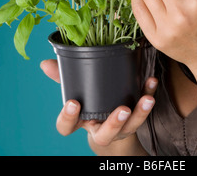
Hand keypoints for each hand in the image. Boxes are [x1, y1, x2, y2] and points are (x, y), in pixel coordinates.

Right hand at [40, 59, 156, 147]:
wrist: (112, 121)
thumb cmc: (89, 100)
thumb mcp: (76, 90)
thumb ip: (62, 77)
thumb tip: (45, 64)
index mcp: (81, 121)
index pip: (67, 127)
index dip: (68, 118)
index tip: (73, 103)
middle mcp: (100, 129)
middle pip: (104, 134)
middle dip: (114, 123)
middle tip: (121, 109)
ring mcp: (120, 127)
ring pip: (130, 126)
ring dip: (140, 113)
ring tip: (146, 99)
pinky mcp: (135, 118)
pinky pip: (144, 110)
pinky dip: (149, 94)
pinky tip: (151, 82)